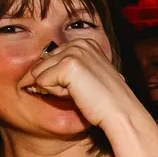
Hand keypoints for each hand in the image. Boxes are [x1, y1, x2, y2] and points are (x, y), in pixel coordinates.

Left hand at [24, 38, 141, 128]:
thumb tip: (36, 74)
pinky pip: (41, 82)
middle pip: (41, 64)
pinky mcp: (68, 65)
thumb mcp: (87, 75)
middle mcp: (79, 43)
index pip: (49, 58)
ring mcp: (74, 52)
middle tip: (81, 91)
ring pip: (39, 73)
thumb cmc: (106, 100)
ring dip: (55, 88)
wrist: (121, 113)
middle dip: (55, 82)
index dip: (58, 78)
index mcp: (84, 43)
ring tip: (79, 92)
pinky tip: (77, 94)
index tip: (82, 86)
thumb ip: (68, 67)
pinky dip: (56, 93)